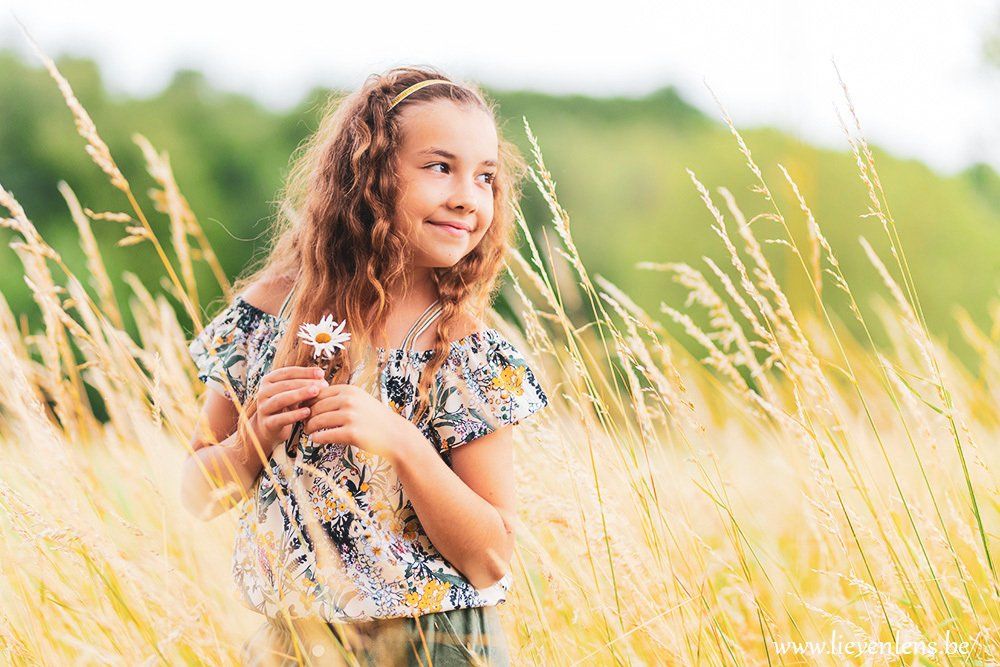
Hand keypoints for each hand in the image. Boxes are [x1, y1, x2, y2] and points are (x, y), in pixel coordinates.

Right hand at [248, 366, 327, 454]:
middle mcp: (263, 392)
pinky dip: (294, 415)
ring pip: (281, 399)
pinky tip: (307, 411)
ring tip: (315, 393)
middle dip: (305, 383)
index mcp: (269, 380)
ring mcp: (263, 408)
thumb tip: (322, 378)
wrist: (269, 429)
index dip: (305, 372)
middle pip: (285, 385)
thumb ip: (303, 384)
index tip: (321, 373)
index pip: (287, 372)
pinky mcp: (267, 423)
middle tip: (322, 384)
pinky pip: (281, 418)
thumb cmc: (284, 407)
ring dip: (299, 395)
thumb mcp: (291, 393)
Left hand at [302, 383, 417, 460]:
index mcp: (349, 390)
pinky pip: (325, 435)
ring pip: (318, 420)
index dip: (308, 402)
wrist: (394, 434)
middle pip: (316, 407)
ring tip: (308, 431)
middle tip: (303, 422)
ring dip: (309, 427)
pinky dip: (317, 438)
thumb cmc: (374, 419)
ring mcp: (350, 416)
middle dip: (307, 415)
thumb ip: (340, 397)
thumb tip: (314, 399)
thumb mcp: (359, 400)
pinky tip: (315, 439)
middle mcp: (349, 400)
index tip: (304, 409)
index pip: (319, 393)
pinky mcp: (351, 433)